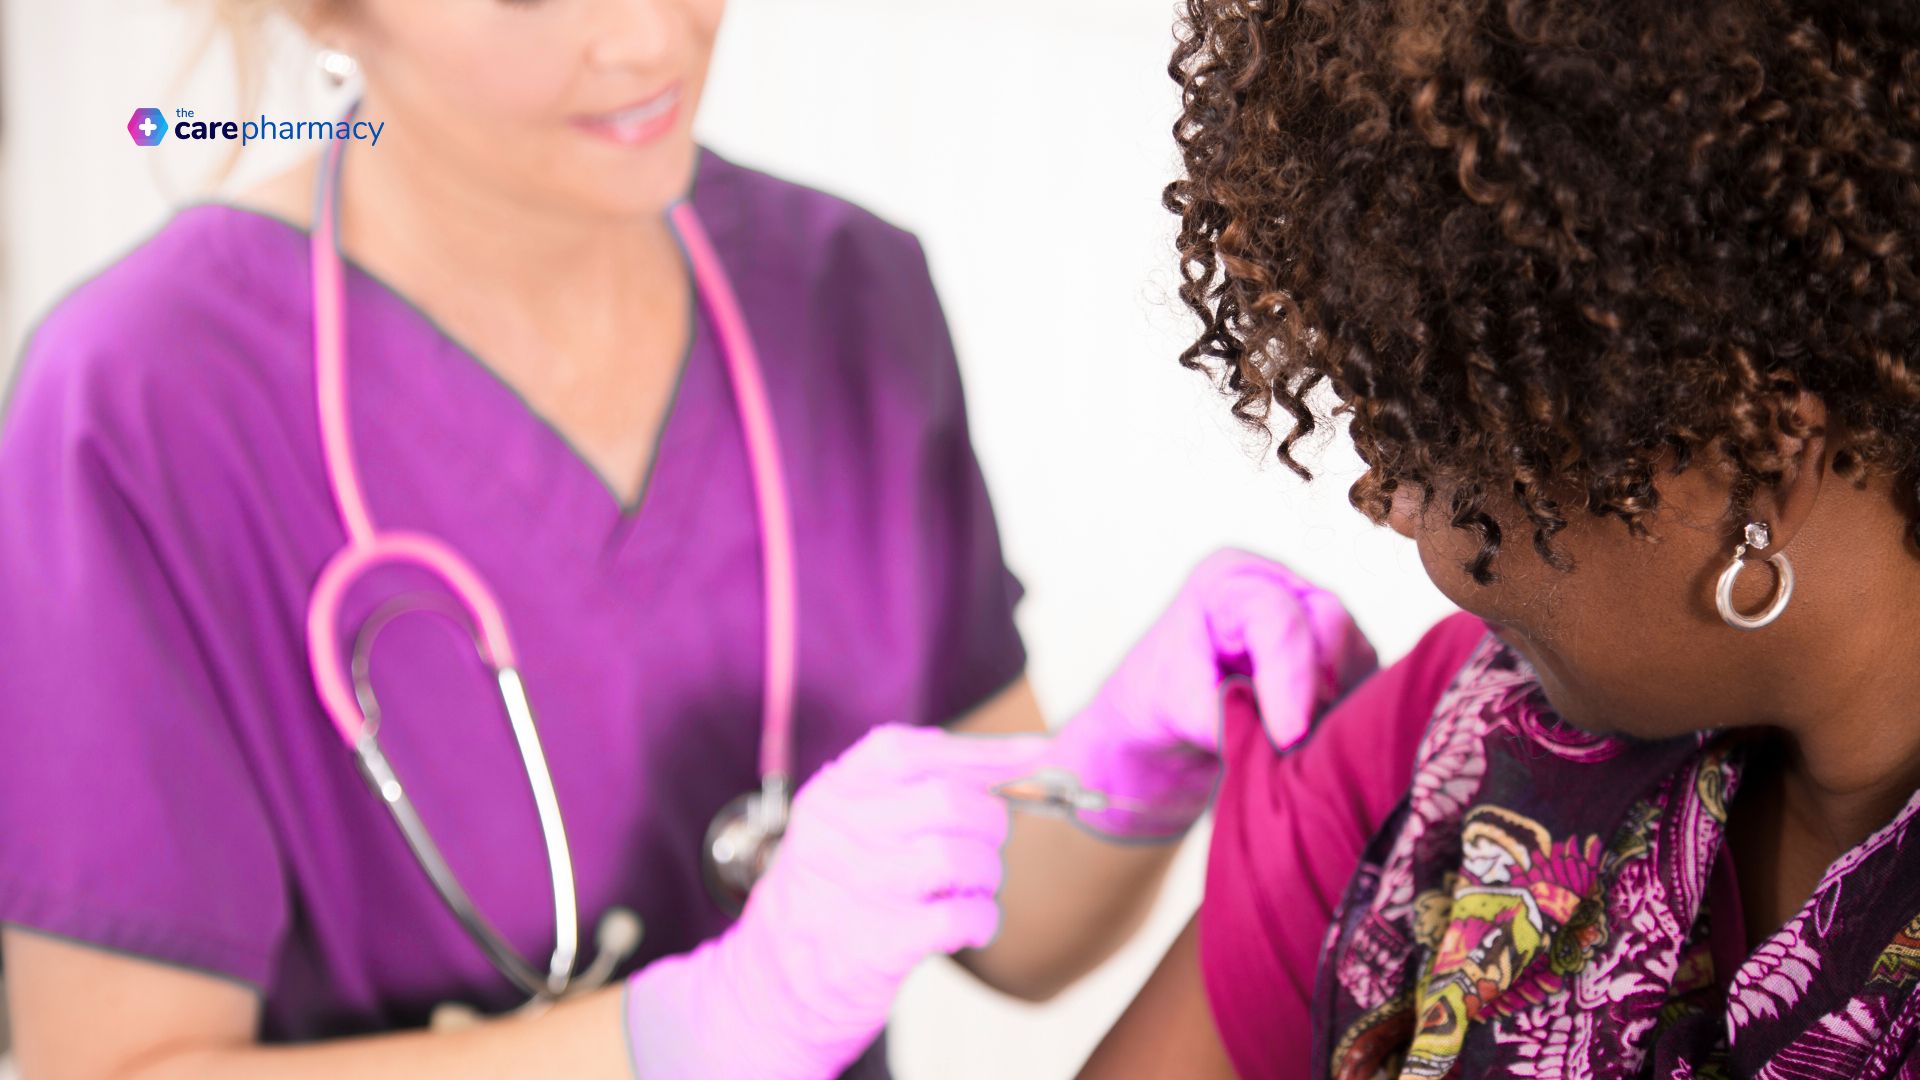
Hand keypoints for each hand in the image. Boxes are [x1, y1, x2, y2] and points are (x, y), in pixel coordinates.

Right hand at [624, 724, 1046, 1078]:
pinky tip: (973, 924)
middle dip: (989, 822)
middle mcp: (838, 834)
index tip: (1035, 751)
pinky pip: (960, 916)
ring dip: (987, 874)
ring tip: (975, 888)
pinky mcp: (877, 944)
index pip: (909, 749)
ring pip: (958, 856)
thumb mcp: (846, 827)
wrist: (774, 985)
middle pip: (947, 801)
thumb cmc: (832, 895)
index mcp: (832, 796)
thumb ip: (909, 789)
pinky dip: (982, 918)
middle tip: (986, 845)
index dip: (979, 749)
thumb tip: (1012, 756)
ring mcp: (857, 888)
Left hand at [1047, 548, 1376, 838]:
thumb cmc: (1159, 705)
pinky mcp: (1339, 654)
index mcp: (1228, 581)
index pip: (1280, 618)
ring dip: (1334, 704)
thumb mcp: (1177, 710)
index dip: (1291, 679)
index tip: (1288, 735)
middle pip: (1331, 624)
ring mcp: (1312, 616)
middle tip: (1291, 745)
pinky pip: (1365, 680)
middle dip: (1317, 689)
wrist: (1162, 731)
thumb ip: (1228, 716)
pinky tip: (1313, 739)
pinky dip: (1345, 713)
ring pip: (1356, 654)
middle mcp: (1278, 585)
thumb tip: (1287, 736)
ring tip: (1291, 746)